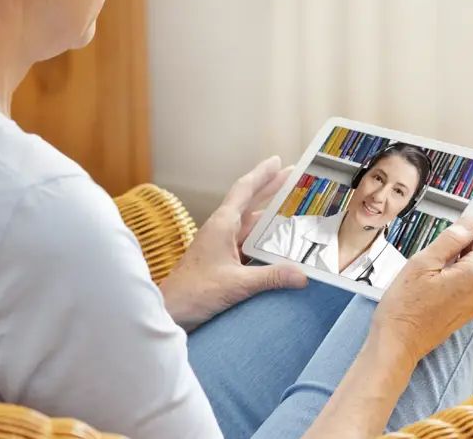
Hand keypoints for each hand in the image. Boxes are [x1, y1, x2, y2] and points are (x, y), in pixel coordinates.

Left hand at [159, 156, 308, 331]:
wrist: (170, 311)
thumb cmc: (193, 292)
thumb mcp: (236, 283)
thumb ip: (270, 277)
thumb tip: (302, 275)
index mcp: (221, 224)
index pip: (244, 190)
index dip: (262, 174)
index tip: (278, 161)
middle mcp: (220, 230)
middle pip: (250, 203)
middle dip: (271, 189)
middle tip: (293, 178)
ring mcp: (220, 245)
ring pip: (250, 225)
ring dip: (269, 217)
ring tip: (292, 209)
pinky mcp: (221, 261)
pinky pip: (247, 244)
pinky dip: (263, 240)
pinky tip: (278, 245)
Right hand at [369, 213, 472, 367]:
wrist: (398, 342)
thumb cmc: (405, 305)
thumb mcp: (424, 261)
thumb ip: (451, 238)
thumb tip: (470, 221)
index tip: (472, 205)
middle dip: (470, 235)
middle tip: (445, 228)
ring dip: (462, 253)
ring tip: (433, 256)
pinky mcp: (470, 309)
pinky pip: (471, 280)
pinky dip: (459, 269)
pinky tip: (437, 272)